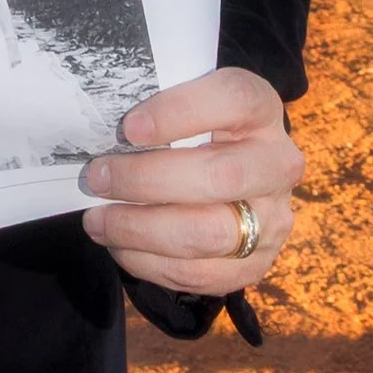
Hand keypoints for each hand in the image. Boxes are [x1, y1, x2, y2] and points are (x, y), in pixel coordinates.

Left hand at [79, 68, 303, 292]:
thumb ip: (152, 114)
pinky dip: (151, 263)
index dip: (180, 112)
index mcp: (260, 109)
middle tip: (98, 179)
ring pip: (208, 233)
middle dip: (145, 181)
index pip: (234, 99)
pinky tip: (122, 246)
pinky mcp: (257, 260)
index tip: (129, 128)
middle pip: (220, 177)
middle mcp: (277, 163)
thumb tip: (94, 138)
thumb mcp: (180, 106)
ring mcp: (272, 216)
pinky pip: (201, 273)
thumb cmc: (192, 132)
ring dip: (141, 230)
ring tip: (98, 220)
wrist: (232, 170)